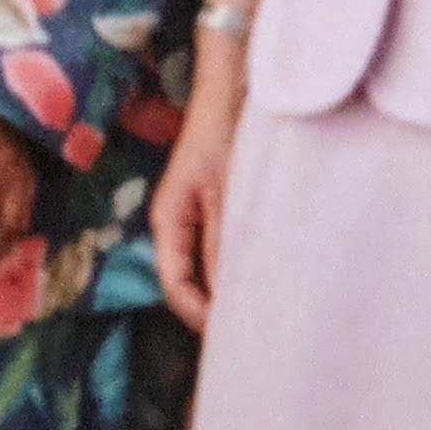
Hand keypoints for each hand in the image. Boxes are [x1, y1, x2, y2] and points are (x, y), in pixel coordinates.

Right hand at [151, 85, 241, 331]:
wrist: (232, 92)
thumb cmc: (224, 136)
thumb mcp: (227, 194)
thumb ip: (224, 244)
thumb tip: (230, 297)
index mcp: (168, 222)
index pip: (175, 286)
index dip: (199, 315)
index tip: (234, 337)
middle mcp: (177, 226)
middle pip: (187, 284)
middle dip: (213, 311)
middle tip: (252, 334)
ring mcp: (194, 219)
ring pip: (204, 270)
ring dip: (226, 291)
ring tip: (260, 312)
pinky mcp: (214, 211)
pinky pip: (218, 252)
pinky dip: (235, 268)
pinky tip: (262, 277)